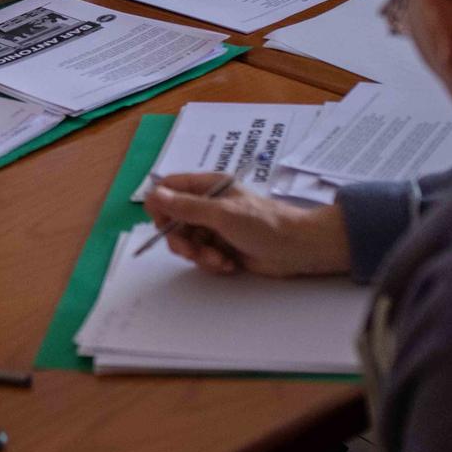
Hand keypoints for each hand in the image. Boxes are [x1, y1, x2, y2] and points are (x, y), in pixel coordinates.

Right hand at [145, 173, 350, 276]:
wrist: (299, 249)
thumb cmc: (263, 224)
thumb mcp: (221, 213)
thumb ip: (185, 207)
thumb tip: (152, 195)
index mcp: (208, 186)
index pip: (170, 188)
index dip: (161, 205)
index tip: (162, 224)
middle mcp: (209, 204)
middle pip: (174, 220)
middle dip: (181, 239)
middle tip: (192, 251)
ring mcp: (216, 227)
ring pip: (187, 241)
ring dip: (199, 254)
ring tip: (220, 259)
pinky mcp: (223, 247)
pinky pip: (202, 255)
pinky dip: (212, 262)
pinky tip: (229, 264)